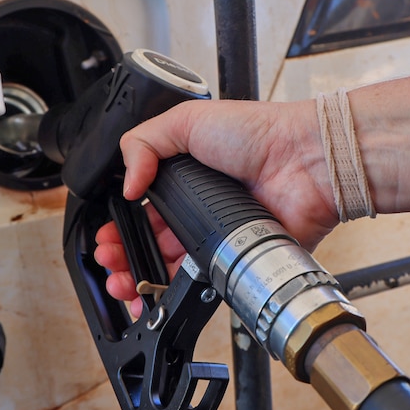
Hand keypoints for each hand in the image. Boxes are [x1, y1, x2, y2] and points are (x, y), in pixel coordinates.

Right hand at [94, 98, 338, 307]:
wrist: (303, 160)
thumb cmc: (259, 133)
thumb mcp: (188, 119)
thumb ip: (144, 142)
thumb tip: (125, 183)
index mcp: (186, 177)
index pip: (142, 208)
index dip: (121, 224)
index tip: (106, 235)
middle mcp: (200, 208)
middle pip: (152, 241)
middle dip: (124, 254)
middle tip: (110, 260)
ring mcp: (218, 235)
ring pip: (171, 266)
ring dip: (142, 276)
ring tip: (124, 281)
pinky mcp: (236, 257)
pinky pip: (204, 280)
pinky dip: (178, 289)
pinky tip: (159, 289)